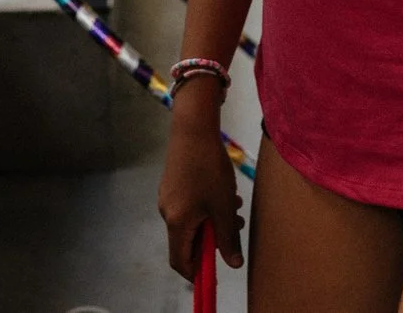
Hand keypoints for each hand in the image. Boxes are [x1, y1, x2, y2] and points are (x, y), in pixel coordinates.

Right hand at [158, 114, 243, 280]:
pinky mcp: (172, 185)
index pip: (180, 261)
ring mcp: (167, 197)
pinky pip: (188, 207)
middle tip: (235, 228)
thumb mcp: (223, 206)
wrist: (193, 129)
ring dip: (213, 221)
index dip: (197, 272)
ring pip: (191, 222)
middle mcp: (167, 212)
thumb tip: (233, 263)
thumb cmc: (209, 168)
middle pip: (187, 241)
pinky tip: (224, 193)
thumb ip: (227, 238)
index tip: (215, 272)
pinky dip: (206, 208)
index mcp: (177, 222)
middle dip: (213, 240)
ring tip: (234, 207)